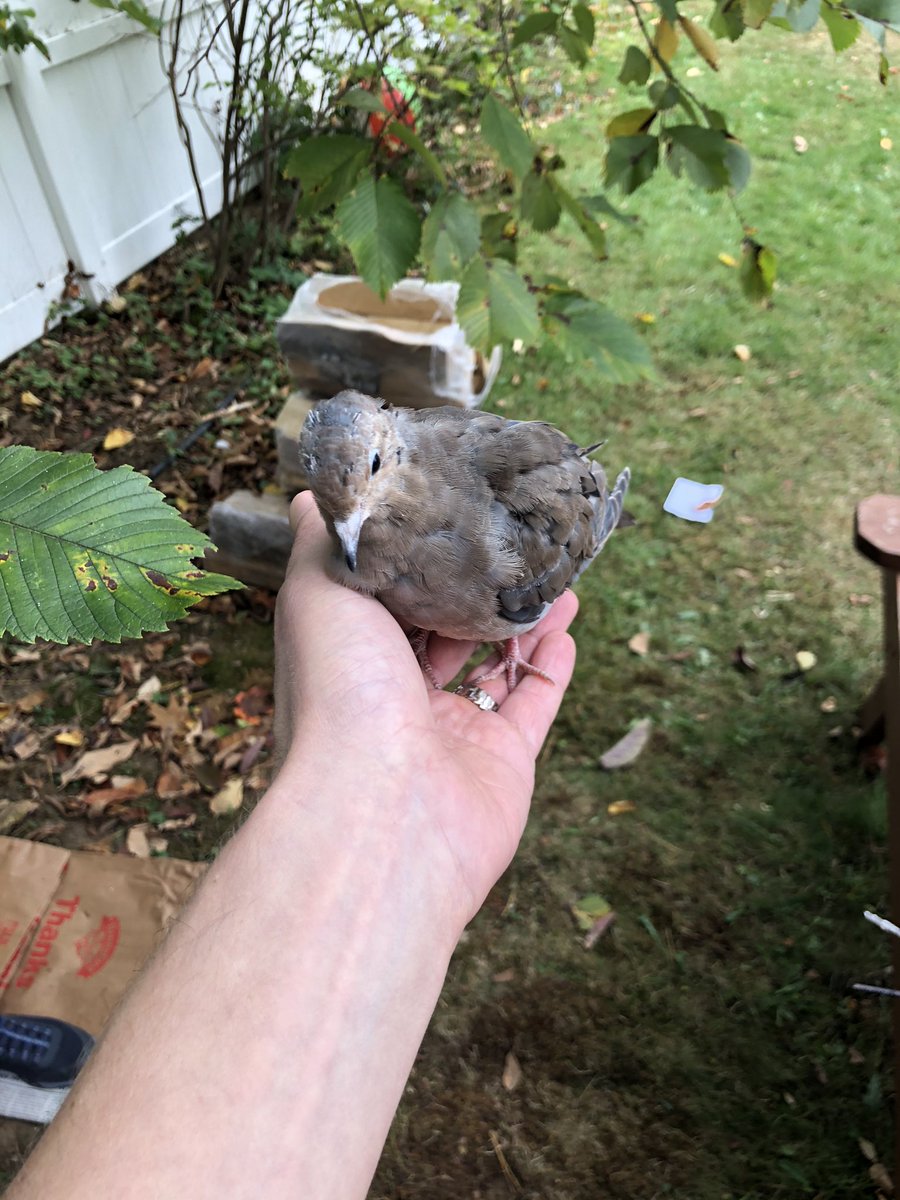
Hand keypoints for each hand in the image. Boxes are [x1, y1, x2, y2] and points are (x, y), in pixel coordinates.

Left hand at [273, 491, 577, 923]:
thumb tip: (307, 496)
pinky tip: (565, 628)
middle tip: (516, 546)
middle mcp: (398, 697)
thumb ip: (325, 544)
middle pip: (445, 634)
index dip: (419, 565)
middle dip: (478, 592)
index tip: (452, 519)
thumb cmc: (339, 694)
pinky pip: (533, 706)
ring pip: (496, 665)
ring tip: (556, 578)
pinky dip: (551, 667)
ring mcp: (451, 733)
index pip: (387, 604)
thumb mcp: (318, 595)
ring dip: (525, 621)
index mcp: (353, 659)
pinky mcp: (502, 763)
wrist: (380, 812)